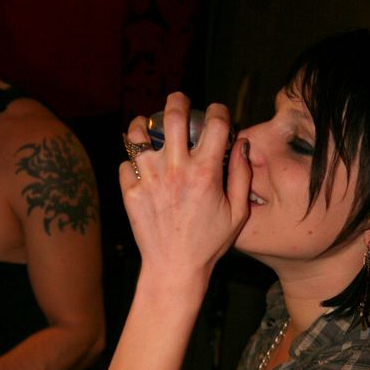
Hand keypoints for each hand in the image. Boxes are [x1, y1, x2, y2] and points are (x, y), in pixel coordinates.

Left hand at [120, 92, 250, 288]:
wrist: (174, 268)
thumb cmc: (208, 244)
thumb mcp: (238, 214)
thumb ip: (243, 176)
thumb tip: (242, 145)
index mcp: (206, 173)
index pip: (216, 124)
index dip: (219, 111)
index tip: (217, 113)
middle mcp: (176, 170)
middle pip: (173, 116)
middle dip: (178, 100)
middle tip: (179, 100)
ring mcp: (149, 180)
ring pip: (138, 134)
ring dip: (143, 125)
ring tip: (147, 126)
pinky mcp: (130, 192)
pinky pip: (126, 164)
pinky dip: (132, 162)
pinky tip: (140, 166)